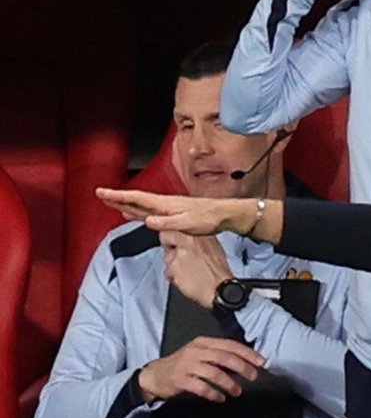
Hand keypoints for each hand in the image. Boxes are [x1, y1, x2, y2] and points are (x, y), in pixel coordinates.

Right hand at [96, 188, 252, 235]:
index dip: (118, 196)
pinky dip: (140, 211)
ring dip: (127, 204)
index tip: (102, 193)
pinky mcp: (174, 212)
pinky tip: (138, 215)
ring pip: (143, 205)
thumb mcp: (187, 224)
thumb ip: (167, 223)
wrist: (223, 214)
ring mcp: (169, 207)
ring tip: (113, 204)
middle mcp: (164, 204)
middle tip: (100, 195)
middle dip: (118, 198)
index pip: (137, 199)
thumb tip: (147, 222)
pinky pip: (152, 211)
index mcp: (165, 205)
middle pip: (136, 200)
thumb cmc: (207, 219)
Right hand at [138, 337, 265, 403]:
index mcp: (203, 343)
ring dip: (229, 383)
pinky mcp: (180, 380)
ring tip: (237, 391)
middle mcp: (196, 352)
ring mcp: (187, 365)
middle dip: (243, 367)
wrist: (154, 375)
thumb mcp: (200, 354)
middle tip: (253, 377)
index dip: (247, 353)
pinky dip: (214, 393)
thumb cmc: (182, 365)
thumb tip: (246, 364)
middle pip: (224, 357)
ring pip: (214, 372)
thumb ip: (220, 356)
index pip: (230, 345)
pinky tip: (220, 398)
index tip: (261, 362)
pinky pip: (201, 387)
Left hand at [161, 231, 232, 308]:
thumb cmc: (218, 273)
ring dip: (173, 266)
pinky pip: (168, 270)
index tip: (174, 243)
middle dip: (170, 251)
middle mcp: (191, 238)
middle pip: (165, 236)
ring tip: (187, 272)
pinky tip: (186, 279)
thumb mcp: (213, 249)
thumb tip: (184, 240)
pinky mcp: (175, 264)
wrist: (220, 289)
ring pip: (166, 256)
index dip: (173, 237)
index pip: (175, 226)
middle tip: (182, 260)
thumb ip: (197, 242)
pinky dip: (174, 276)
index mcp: (200, 233)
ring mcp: (182, 250)